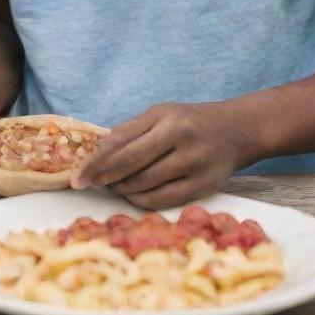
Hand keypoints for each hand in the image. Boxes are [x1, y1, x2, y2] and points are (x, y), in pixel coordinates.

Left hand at [71, 101, 258, 208]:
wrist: (237, 130)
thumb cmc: (189, 120)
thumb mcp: (159, 114)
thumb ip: (130, 131)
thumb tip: (97, 153)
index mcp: (166, 119)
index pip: (123, 141)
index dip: (96, 161)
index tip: (77, 175)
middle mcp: (181, 140)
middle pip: (132, 165)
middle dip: (104, 177)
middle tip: (86, 184)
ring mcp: (195, 165)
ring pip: (146, 185)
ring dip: (122, 188)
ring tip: (112, 185)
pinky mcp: (203, 187)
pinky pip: (164, 200)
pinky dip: (142, 200)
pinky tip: (132, 194)